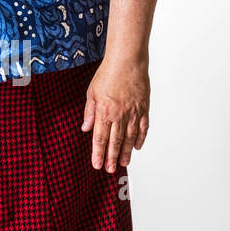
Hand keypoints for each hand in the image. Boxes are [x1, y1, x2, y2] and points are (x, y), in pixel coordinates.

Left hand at [81, 57, 149, 171]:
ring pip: (130, 138)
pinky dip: (140, 138)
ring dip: (126, 152)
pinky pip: (143, 127)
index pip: (100, 138)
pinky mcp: (144, 108)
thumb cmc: (108, 73)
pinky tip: (137, 147)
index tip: (97, 165)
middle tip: (110, 170)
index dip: (98, 153)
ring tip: (124, 164)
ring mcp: (133, 112)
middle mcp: (119, 115)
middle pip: (115, 141)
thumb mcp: (92, 92)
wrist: (127, 61)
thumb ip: (89, 112)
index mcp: (104, 112)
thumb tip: (86, 128)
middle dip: (112, 158)